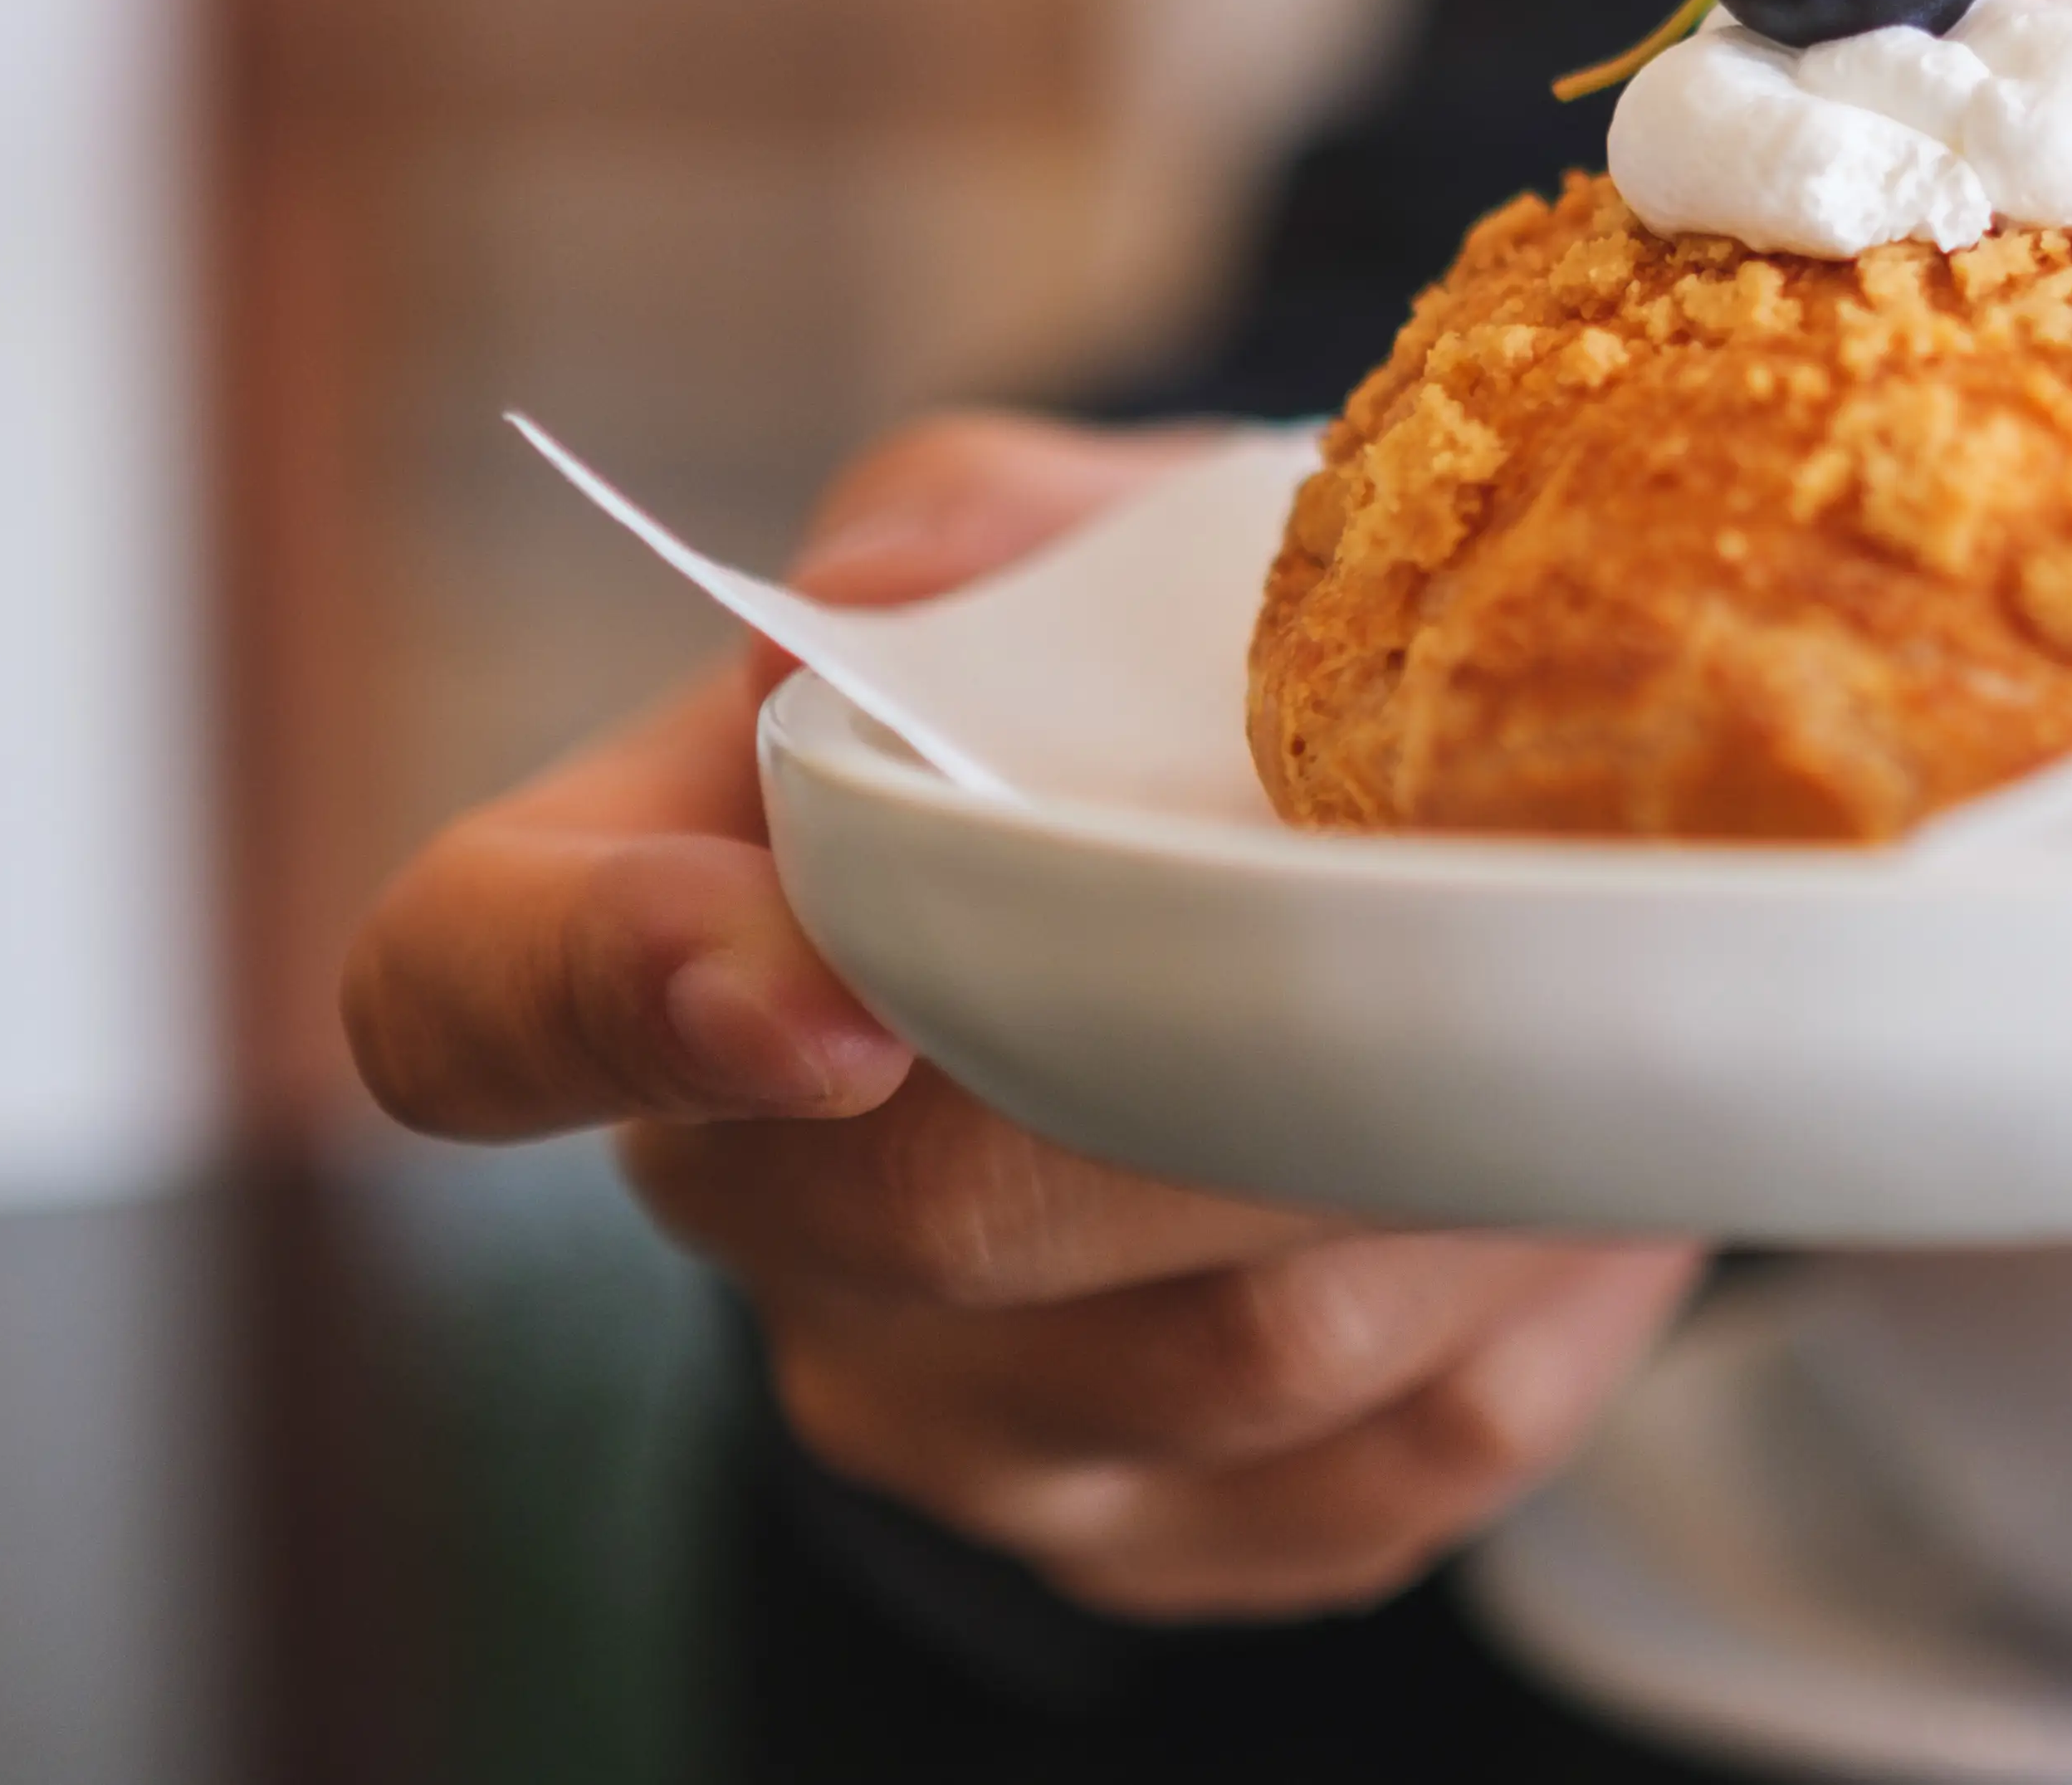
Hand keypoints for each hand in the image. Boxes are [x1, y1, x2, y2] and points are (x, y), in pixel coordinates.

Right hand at [343, 411, 1703, 1620]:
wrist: (1306, 864)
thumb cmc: (1135, 675)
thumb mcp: (1054, 541)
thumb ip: (981, 531)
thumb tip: (903, 588)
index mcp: (639, 921)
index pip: (470, 997)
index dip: (608, 999)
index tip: (819, 993)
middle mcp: (747, 1203)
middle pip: (924, 1213)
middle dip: (1222, 1068)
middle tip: (1446, 923)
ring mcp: (941, 1410)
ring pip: (1217, 1362)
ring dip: (1452, 1184)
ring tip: (1602, 1013)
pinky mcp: (1158, 1540)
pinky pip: (1390, 1469)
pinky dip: (1544, 1307)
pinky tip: (1599, 1166)